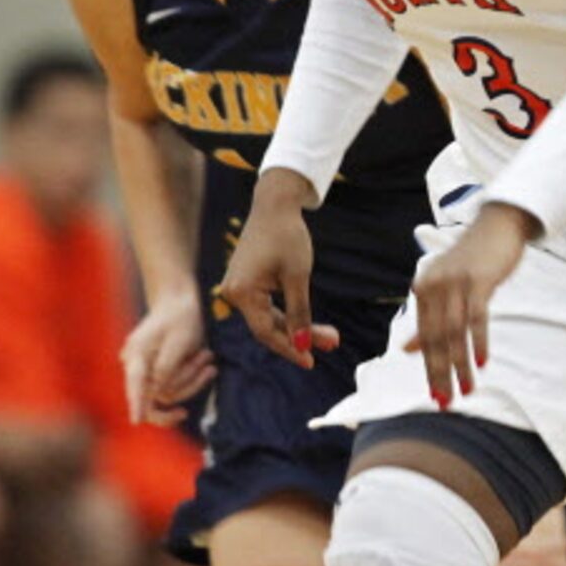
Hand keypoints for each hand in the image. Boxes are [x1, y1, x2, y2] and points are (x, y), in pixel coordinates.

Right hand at [122, 290, 213, 425]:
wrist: (179, 300)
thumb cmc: (180, 316)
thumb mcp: (178, 340)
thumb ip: (167, 368)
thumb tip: (159, 391)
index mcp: (137, 356)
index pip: (135, 385)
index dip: (136, 404)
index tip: (136, 421)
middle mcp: (137, 366)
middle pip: (157, 395)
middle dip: (187, 384)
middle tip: (210, 369)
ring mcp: (147, 371)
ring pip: (171, 392)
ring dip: (194, 377)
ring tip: (207, 355)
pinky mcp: (159, 373)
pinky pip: (176, 386)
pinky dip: (193, 376)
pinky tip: (207, 363)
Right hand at [218, 174, 339, 367]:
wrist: (275, 204)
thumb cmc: (287, 236)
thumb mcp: (298, 276)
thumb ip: (299, 313)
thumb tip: (303, 344)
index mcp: (241, 292)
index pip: (266, 332)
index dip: (289, 348)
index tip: (311, 362)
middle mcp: (233, 292)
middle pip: (269, 326)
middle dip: (301, 337)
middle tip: (331, 344)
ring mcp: (238, 287)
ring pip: (270, 317)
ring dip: (298, 327)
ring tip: (330, 336)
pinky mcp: (247, 282)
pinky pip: (267, 306)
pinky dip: (289, 314)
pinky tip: (310, 323)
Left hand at [404, 204, 537, 407]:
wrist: (498, 224)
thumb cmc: (473, 258)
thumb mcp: (445, 286)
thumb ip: (428, 317)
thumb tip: (407, 350)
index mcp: (423, 290)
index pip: (425, 337)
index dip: (429, 368)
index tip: (436, 395)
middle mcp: (433, 286)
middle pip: (436, 339)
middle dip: (441, 373)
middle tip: (446, 401)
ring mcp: (455, 282)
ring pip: (455, 333)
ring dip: (460, 365)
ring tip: (467, 389)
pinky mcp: (477, 280)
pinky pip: (476, 317)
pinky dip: (478, 341)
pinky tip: (481, 362)